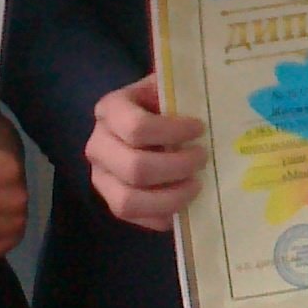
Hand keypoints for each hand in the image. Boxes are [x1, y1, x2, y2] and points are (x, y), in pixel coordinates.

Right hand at [85, 73, 205, 229]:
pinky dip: (165, 215)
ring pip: (128, 201)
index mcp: (109, 111)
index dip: (173, 132)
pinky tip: (186, 202)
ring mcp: (102, 178)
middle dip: (176, 167)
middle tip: (202, 159)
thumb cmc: (159, 105)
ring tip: (196, 185)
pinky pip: (136, 219)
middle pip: (134, 168)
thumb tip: (208, 105)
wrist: (140, 122)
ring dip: (170, 197)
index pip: (137, 127)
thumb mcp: (165, 88)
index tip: (200, 128)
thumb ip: (179, 94)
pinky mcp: (112, 202)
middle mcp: (98, 146)